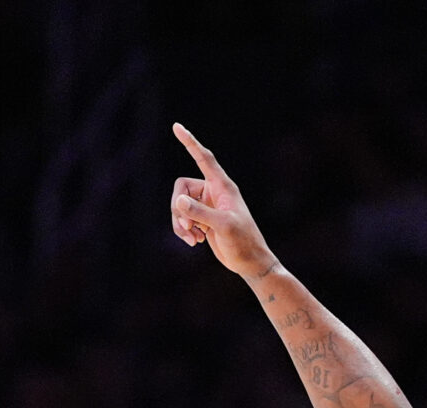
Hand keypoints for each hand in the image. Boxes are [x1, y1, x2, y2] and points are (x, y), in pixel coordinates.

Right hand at [169, 125, 277, 277]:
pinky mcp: (203, 219)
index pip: (204, 158)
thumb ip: (200, 212)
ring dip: (180, 222)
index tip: (177, 126)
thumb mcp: (223, 227)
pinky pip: (183, 218)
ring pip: (179, 204)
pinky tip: (195, 242)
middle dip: (179, 208)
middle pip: (181, 188)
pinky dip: (184, 230)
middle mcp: (213, 192)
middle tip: (188, 227)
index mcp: (222, 186)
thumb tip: (179, 201)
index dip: (190, 143)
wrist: (250, 263)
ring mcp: (207, 205)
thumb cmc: (243, 242)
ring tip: (192, 239)